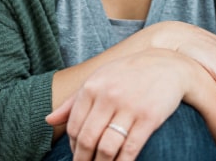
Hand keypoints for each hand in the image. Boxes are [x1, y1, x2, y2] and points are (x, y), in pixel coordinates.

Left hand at [46, 49, 190, 160]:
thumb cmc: (128, 74)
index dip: (73, 147)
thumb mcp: (99, 79)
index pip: (74, 126)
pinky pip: (130, 149)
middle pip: (88, 139)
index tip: (77, 156)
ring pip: (106, 148)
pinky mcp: (148, 118)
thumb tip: (48, 120)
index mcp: (93, 86)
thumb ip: (73, 100)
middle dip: (83, 160)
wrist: (166, 64)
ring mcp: (129, 107)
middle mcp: (108, 96)